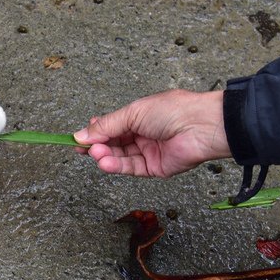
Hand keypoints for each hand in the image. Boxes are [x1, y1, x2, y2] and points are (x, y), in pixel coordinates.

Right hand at [74, 89, 231, 177]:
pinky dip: (116, 166)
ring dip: (105, 156)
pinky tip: (105, 162)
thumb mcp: (133, 112)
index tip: (79, 137)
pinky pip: (131, 168)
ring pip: (120, 157)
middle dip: (97, 145)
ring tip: (96, 154)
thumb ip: (107, 125)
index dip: (95, 132)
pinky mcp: (155, 168)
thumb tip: (82, 133)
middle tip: (83, 148)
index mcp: (139, 116)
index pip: (112, 126)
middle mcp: (143, 134)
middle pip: (113, 143)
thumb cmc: (173, 110)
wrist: (201, 126)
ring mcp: (149, 152)